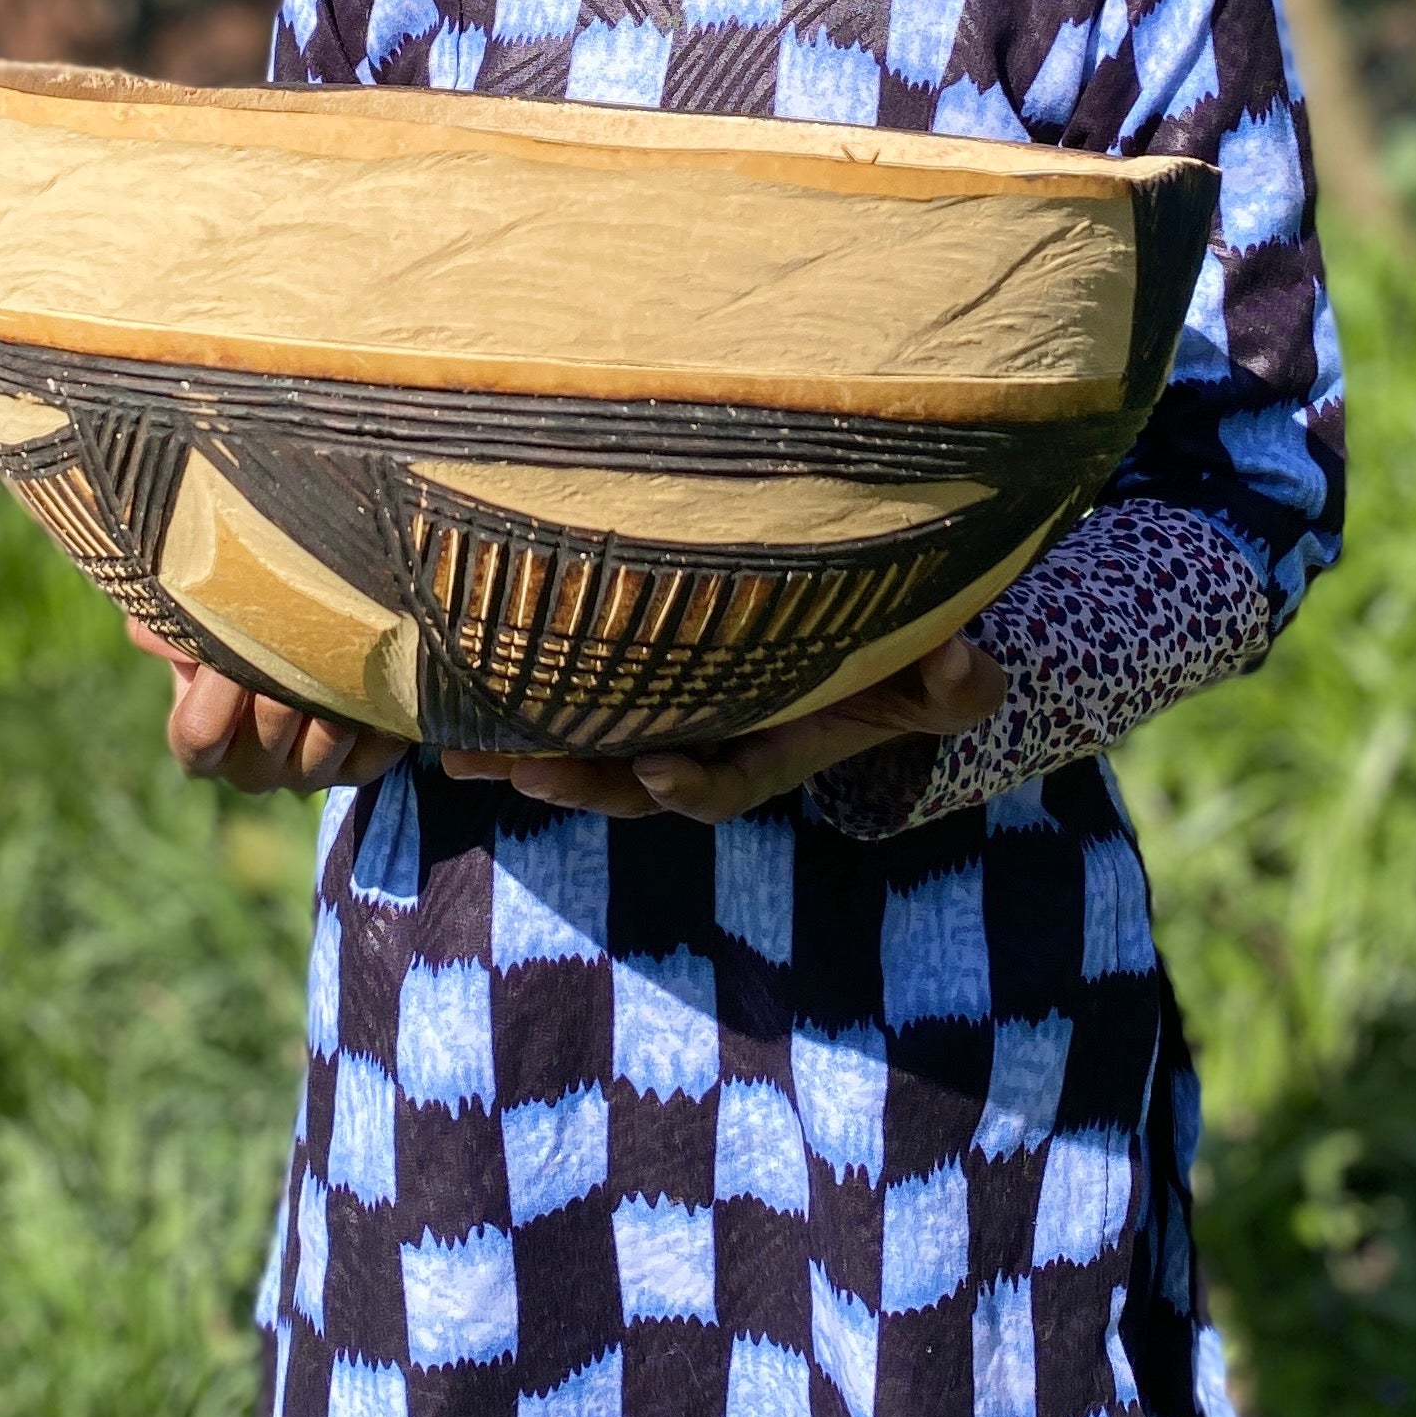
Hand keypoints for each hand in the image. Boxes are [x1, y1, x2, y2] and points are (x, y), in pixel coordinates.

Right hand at [125, 618, 407, 799]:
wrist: (300, 640)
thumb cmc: (232, 630)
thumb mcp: (192, 623)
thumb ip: (166, 623)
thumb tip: (154, 624)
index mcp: (202, 745)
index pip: (198, 733)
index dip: (215, 688)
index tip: (233, 641)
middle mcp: (253, 771)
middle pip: (267, 733)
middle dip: (282, 678)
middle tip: (301, 626)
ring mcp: (308, 775)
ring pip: (325, 740)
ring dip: (336, 688)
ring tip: (345, 640)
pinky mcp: (359, 769)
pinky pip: (374, 749)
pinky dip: (379, 710)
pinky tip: (382, 674)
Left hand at [438, 631, 1006, 825]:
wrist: (872, 631)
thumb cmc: (903, 654)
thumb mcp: (939, 673)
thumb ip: (955, 682)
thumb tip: (966, 666)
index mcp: (773, 749)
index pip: (729, 782)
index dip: (695, 785)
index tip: (659, 772)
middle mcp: (711, 741)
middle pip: (632, 780)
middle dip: (577, 780)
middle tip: (521, 773)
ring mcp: (665, 714)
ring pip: (587, 745)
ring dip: (523, 753)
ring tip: (456, 754)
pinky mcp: (629, 677)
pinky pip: (569, 698)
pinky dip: (515, 701)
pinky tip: (449, 689)